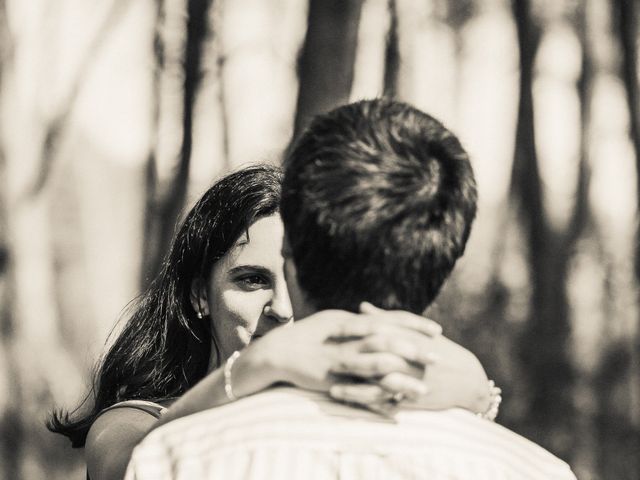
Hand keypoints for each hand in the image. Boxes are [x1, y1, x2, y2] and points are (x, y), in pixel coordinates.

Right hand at [251, 306, 440, 394]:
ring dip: (402, 380)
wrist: (279, 352)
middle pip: (387, 342)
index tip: (438, 330)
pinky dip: (378, 402)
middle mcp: (348, 339)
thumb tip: (377, 315)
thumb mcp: (334, 320)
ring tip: (424, 389)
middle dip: (415, 350)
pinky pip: (360, 393)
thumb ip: (358, 320)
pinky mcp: (334, 381)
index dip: (415, 324)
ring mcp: (340, 360)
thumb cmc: (308, 334)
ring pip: (376, 369)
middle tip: (438, 358)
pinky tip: (396, 410)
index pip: (389, 319)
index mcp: (351, 321)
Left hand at [328, 303, 490, 415]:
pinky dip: (368, 406)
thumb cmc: (436, 348)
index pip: (374, 332)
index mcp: (406, 338)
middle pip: (372, 359)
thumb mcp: (414, 331)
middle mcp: (407, 359)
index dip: (350, 333)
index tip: (328, 332)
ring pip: (376, 387)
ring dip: (352, 390)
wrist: (465, 378)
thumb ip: (386, 319)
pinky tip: (352, 408)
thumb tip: (361, 306)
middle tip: (321, 361)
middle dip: (346, 360)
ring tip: (331, 390)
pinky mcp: (412, 400)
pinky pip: (386, 404)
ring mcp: (410, 381)